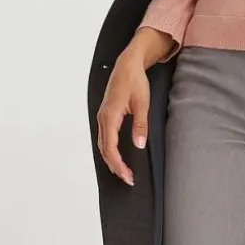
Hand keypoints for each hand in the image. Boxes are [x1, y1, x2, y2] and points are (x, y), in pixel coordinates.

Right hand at [97, 42, 162, 185]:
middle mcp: (102, 118)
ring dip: (111, 160)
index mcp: (110, 115)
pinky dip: (109, 150)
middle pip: (104, 149)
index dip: (119, 164)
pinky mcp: (105, 115)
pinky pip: (104, 137)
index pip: (111, 147)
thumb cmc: (134, 81)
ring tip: (123, 172)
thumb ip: (140, 125)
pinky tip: (116, 156)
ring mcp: (102, 116)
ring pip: (102, 144)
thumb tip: (139, 144)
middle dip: (116, 166)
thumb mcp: (142, 103)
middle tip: (128, 179)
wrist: (127, 65)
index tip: (128, 175)